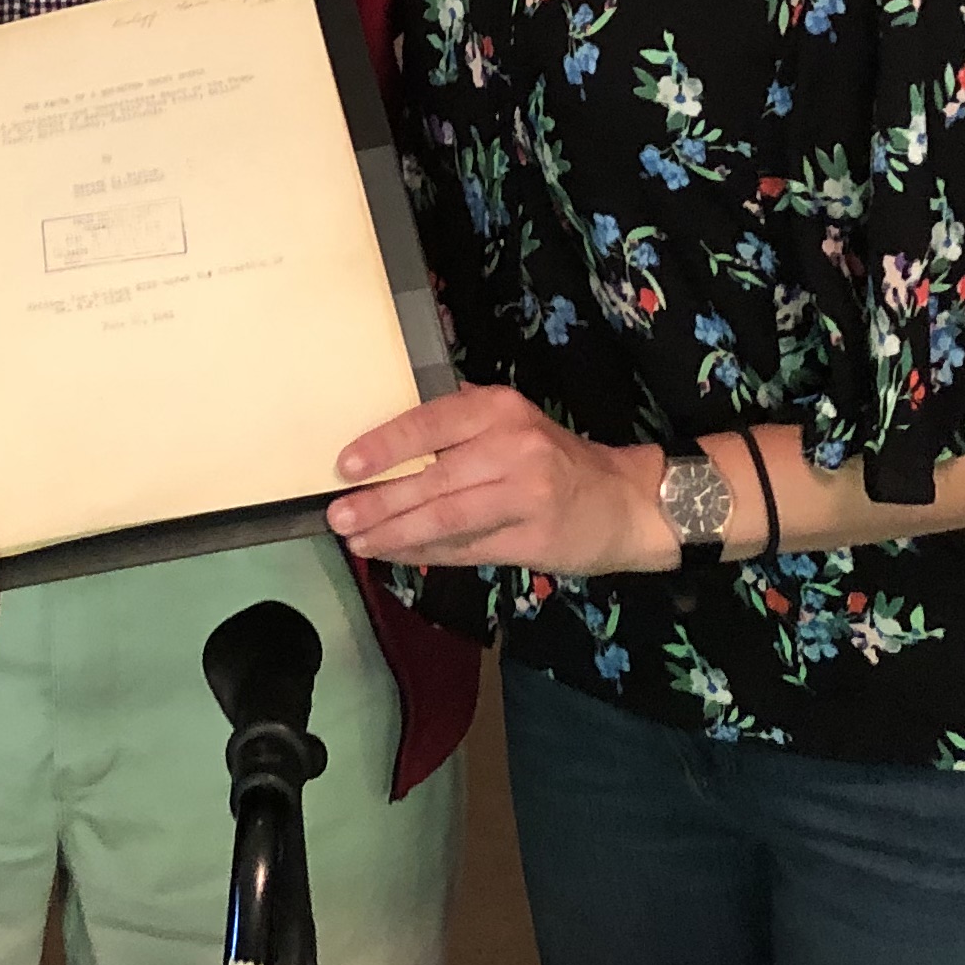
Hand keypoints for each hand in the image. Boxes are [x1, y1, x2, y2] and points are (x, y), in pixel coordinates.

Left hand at [327, 385, 674, 574]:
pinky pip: (465, 549)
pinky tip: (396, 554)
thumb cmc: (554, 460)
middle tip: (339, 516)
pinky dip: (425, 553)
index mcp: (499, 410)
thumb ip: (457, 430)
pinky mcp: (531, 540)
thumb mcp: (511, 425)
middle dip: (379, 502)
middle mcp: (513, 447)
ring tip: (358, 541)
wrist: (625, 501)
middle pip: (432, 480)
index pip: (429, 424)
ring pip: (445, 519)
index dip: (384, 446)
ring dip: (395, 534)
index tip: (346, 466)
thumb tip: (382, 450)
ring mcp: (526, 496)